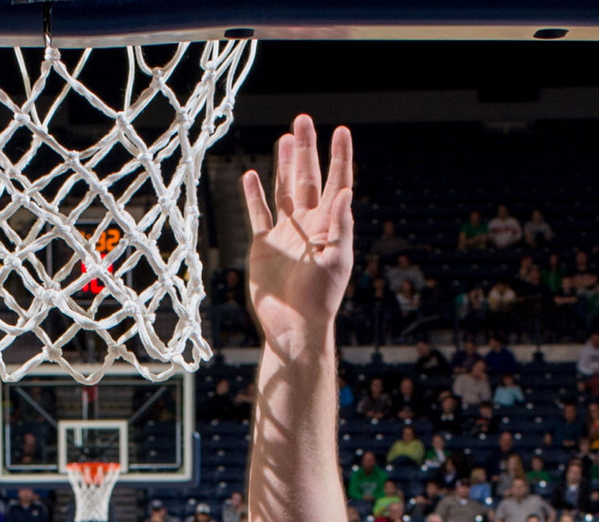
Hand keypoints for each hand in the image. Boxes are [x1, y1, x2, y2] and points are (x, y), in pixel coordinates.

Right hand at [241, 115, 353, 359]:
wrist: (293, 325)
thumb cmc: (320, 297)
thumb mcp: (337, 260)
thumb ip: (341, 225)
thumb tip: (348, 190)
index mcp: (329, 224)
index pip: (337, 182)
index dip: (339, 157)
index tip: (341, 130)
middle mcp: (308, 223)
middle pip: (308, 177)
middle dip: (307, 149)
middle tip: (303, 120)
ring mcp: (285, 232)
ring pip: (284, 189)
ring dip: (284, 165)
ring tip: (285, 139)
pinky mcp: (263, 245)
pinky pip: (258, 214)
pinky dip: (254, 195)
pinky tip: (251, 175)